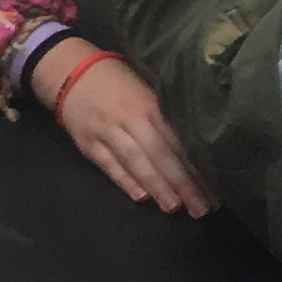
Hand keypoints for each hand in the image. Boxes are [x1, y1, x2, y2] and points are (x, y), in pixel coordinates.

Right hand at [36, 43, 213, 216]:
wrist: (70, 72)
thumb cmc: (117, 82)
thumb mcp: (145, 93)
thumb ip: (162, 123)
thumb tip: (186, 157)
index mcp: (148, 106)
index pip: (175, 143)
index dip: (193, 169)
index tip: (210, 192)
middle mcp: (129, 120)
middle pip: (159, 155)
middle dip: (180, 184)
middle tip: (199, 209)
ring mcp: (106, 132)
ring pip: (135, 163)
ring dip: (156, 187)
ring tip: (173, 208)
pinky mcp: (87, 143)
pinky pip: (109, 165)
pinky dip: (125, 181)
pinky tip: (141, 197)